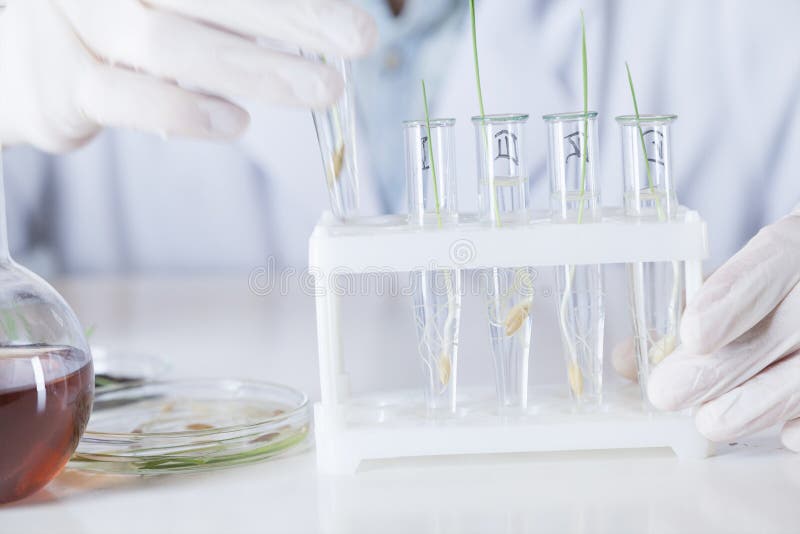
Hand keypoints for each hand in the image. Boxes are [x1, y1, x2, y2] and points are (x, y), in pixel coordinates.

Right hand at [0, 0, 376, 151]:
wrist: (14, 63)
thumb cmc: (112, 26)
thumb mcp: (168, 5)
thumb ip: (225, 9)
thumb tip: (315, 18)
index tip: (356, 24)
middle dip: (292, 18)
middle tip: (357, 42)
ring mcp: (74, 23)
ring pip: (170, 42)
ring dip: (256, 69)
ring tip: (321, 90)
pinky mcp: (61, 86)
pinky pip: (128, 98)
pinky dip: (187, 112)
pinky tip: (235, 124)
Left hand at [646, 207, 799, 450]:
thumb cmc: (783, 281)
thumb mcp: (747, 273)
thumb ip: (692, 311)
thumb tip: (626, 362)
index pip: (772, 261)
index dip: (731, 300)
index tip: (691, 334)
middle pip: (791, 323)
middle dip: (724, 367)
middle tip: (670, 393)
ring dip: (760, 403)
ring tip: (711, 420)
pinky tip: (780, 432)